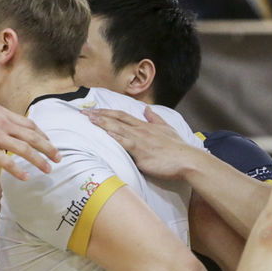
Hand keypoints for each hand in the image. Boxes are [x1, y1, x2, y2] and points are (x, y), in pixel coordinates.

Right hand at [0, 104, 58, 180]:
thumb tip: (5, 129)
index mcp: (1, 112)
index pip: (29, 123)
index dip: (42, 134)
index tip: (49, 142)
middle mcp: (2, 122)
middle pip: (33, 136)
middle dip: (48, 147)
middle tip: (59, 158)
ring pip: (25, 149)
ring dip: (39, 160)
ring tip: (48, 169)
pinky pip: (8, 162)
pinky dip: (19, 170)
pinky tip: (26, 177)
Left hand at [83, 107, 197, 180]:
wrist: (187, 160)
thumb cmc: (178, 148)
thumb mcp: (167, 129)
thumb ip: (155, 119)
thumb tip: (147, 110)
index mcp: (145, 126)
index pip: (122, 115)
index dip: (107, 112)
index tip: (95, 109)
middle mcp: (140, 130)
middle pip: (116, 118)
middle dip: (99, 114)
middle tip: (83, 111)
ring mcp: (140, 140)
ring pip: (117, 128)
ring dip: (102, 123)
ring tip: (88, 119)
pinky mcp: (140, 152)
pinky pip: (124, 142)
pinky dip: (113, 137)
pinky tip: (103, 133)